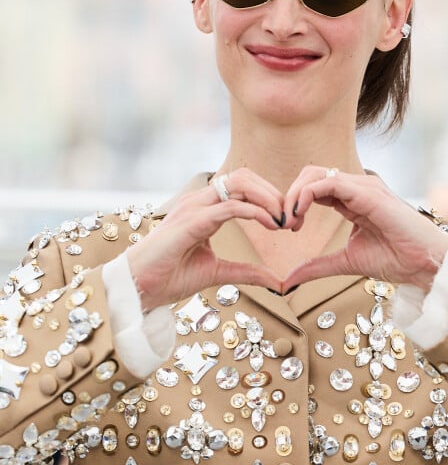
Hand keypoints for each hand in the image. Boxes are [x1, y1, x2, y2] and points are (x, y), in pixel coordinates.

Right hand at [127, 169, 283, 310]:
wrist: (139, 288)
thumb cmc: (169, 277)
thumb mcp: (217, 272)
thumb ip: (246, 271)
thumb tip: (276, 280)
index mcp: (204, 208)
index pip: (241, 185)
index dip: (268, 198)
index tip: (287, 222)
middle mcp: (199, 201)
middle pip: (244, 176)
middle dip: (272, 193)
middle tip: (291, 218)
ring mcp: (194, 207)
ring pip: (240, 183)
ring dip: (268, 198)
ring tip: (283, 220)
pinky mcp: (193, 221)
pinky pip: (231, 206)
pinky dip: (256, 212)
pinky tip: (271, 225)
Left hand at [282, 167, 447, 291]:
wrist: (425, 264)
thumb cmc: (396, 260)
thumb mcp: (346, 262)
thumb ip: (317, 266)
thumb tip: (287, 280)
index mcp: (352, 199)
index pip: (314, 187)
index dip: (294, 203)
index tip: (287, 227)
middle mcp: (357, 187)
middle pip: (310, 174)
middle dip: (290, 195)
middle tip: (284, 223)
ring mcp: (363, 186)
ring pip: (315, 174)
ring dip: (295, 195)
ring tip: (290, 220)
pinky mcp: (367, 192)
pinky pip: (328, 182)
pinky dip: (307, 195)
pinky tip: (300, 213)